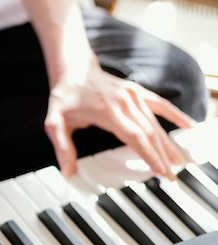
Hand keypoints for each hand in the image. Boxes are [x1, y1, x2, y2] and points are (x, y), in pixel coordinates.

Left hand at [44, 61, 195, 178]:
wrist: (72, 69)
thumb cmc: (64, 96)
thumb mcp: (55, 122)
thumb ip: (62, 147)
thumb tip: (67, 170)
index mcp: (107, 112)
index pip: (135, 137)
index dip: (149, 155)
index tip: (159, 170)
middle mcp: (124, 103)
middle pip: (149, 133)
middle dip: (161, 156)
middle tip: (171, 175)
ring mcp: (132, 95)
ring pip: (156, 122)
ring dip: (168, 142)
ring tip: (179, 160)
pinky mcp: (136, 91)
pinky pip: (160, 104)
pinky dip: (176, 115)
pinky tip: (190, 125)